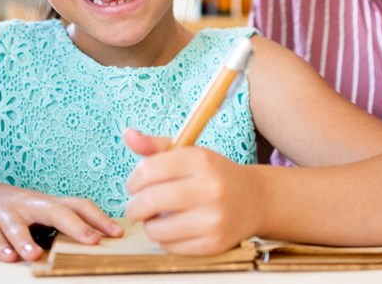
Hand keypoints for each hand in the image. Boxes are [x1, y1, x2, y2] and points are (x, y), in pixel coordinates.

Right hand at [0, 180, 122, 261]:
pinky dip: (0, 246)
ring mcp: (5, 213)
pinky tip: (8, 258)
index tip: (117, 234)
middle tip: (92, 241)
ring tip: (35, 256)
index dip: (98, 219)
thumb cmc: (15, 209)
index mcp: (47, 203)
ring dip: (26, 241)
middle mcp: (29, 205)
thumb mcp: (39, 212)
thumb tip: (95, 240)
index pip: (78, 206)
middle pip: (55, 211)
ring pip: (16, 225)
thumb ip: (61, 224)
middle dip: (75, 226)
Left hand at [123, 128, 260, 254]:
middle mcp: (209, 188)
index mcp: (201, 160)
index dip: (134, 180)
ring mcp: (213, 218)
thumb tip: (127, 135)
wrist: (254, 199)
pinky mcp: (213, 243)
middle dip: (134, 206)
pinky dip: (165, 239)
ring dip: (149, 224)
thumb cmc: (213, 175)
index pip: (150, 170)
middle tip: (136, 206)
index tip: (134, 185)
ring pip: (157, 228)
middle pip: (150, 200)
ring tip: (156, 217)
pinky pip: (171, 246)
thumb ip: (156, 146)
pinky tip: (173, 228)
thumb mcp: (189, 154)